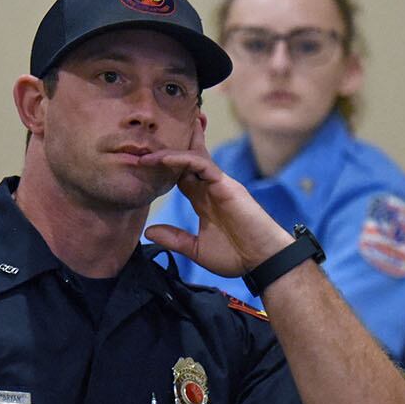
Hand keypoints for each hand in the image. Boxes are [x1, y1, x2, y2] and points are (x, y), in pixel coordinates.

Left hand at [138, 118, 291, 277]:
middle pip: (188, 159)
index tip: (140, 165)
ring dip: (169, 153)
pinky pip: (201, 165)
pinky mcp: (226, 185)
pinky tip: (163, 160)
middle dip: (169, 148)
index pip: (181, 176)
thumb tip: (148, 231)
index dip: (162, 169)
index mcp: (204, 201)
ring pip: (193, 158)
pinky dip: (182, 160)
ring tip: (146, 154)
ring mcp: (219, 184)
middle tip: (145, 142)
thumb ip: (175, 239)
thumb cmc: (237, 256)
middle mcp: (210, 188)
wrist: (263, 261)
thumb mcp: (197, 249)